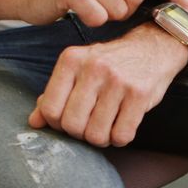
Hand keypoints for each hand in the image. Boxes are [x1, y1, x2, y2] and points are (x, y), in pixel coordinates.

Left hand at [28, 24, 187, 146]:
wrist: (153, 48)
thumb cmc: (112, 63)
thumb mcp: (79, 69)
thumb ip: (55, 94)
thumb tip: (34, 122)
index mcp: (72, 60)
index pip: (50, 109)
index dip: (57, 124)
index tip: (69, 121)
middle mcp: (93, 68)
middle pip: (72, 125)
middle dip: (80, 134)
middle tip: (90, 126)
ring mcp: (118, 81)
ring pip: (96, 134)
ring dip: (101, 139)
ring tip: (106, 127)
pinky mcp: (139, 94)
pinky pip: (122, 135)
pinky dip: (120, 138)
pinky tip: (121, 126)